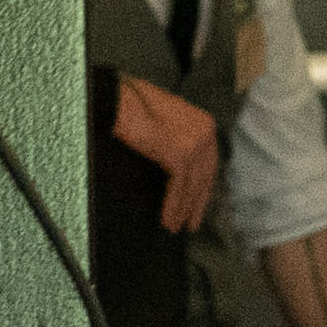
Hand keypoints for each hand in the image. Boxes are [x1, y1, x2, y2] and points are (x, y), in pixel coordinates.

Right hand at [102, 78, 221, 223]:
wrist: (118, 99)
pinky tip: (167, 219)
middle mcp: (205, 131)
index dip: (203, 187)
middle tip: (190, 224)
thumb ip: (177, 140)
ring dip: (183, 209)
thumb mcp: (164, 123)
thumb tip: (179, 170)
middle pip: (205, 176)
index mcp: (204, 122)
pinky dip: (173, 206)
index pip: (209, 162)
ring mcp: (194, 142)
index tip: (197, 205)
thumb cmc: (133, 108)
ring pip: (193, 185)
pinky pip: (179, 187)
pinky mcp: (179, 153)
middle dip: (197, 203)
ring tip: (174, 227)